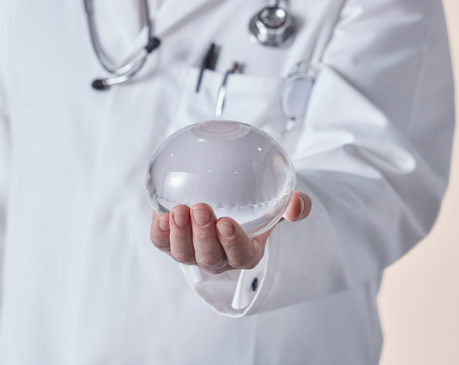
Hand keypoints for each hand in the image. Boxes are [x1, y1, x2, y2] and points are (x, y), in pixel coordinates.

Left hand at [150, 191, 311, 273]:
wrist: (226, 200)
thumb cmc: (254, 207)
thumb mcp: (277, 205)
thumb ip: (294, 206)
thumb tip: (299, 203)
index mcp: (246, 252)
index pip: (241, 256)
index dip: (233, 243)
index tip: (227, 223)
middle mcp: (218, 258)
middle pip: (209, 257)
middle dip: (203, 235)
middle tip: (202, 209)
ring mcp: (192, 252)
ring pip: (183, 254)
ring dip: (180, 233)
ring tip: (179, 210)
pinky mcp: (170, 241)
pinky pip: (161, 243)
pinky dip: (159, 233)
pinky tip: (160, 216)